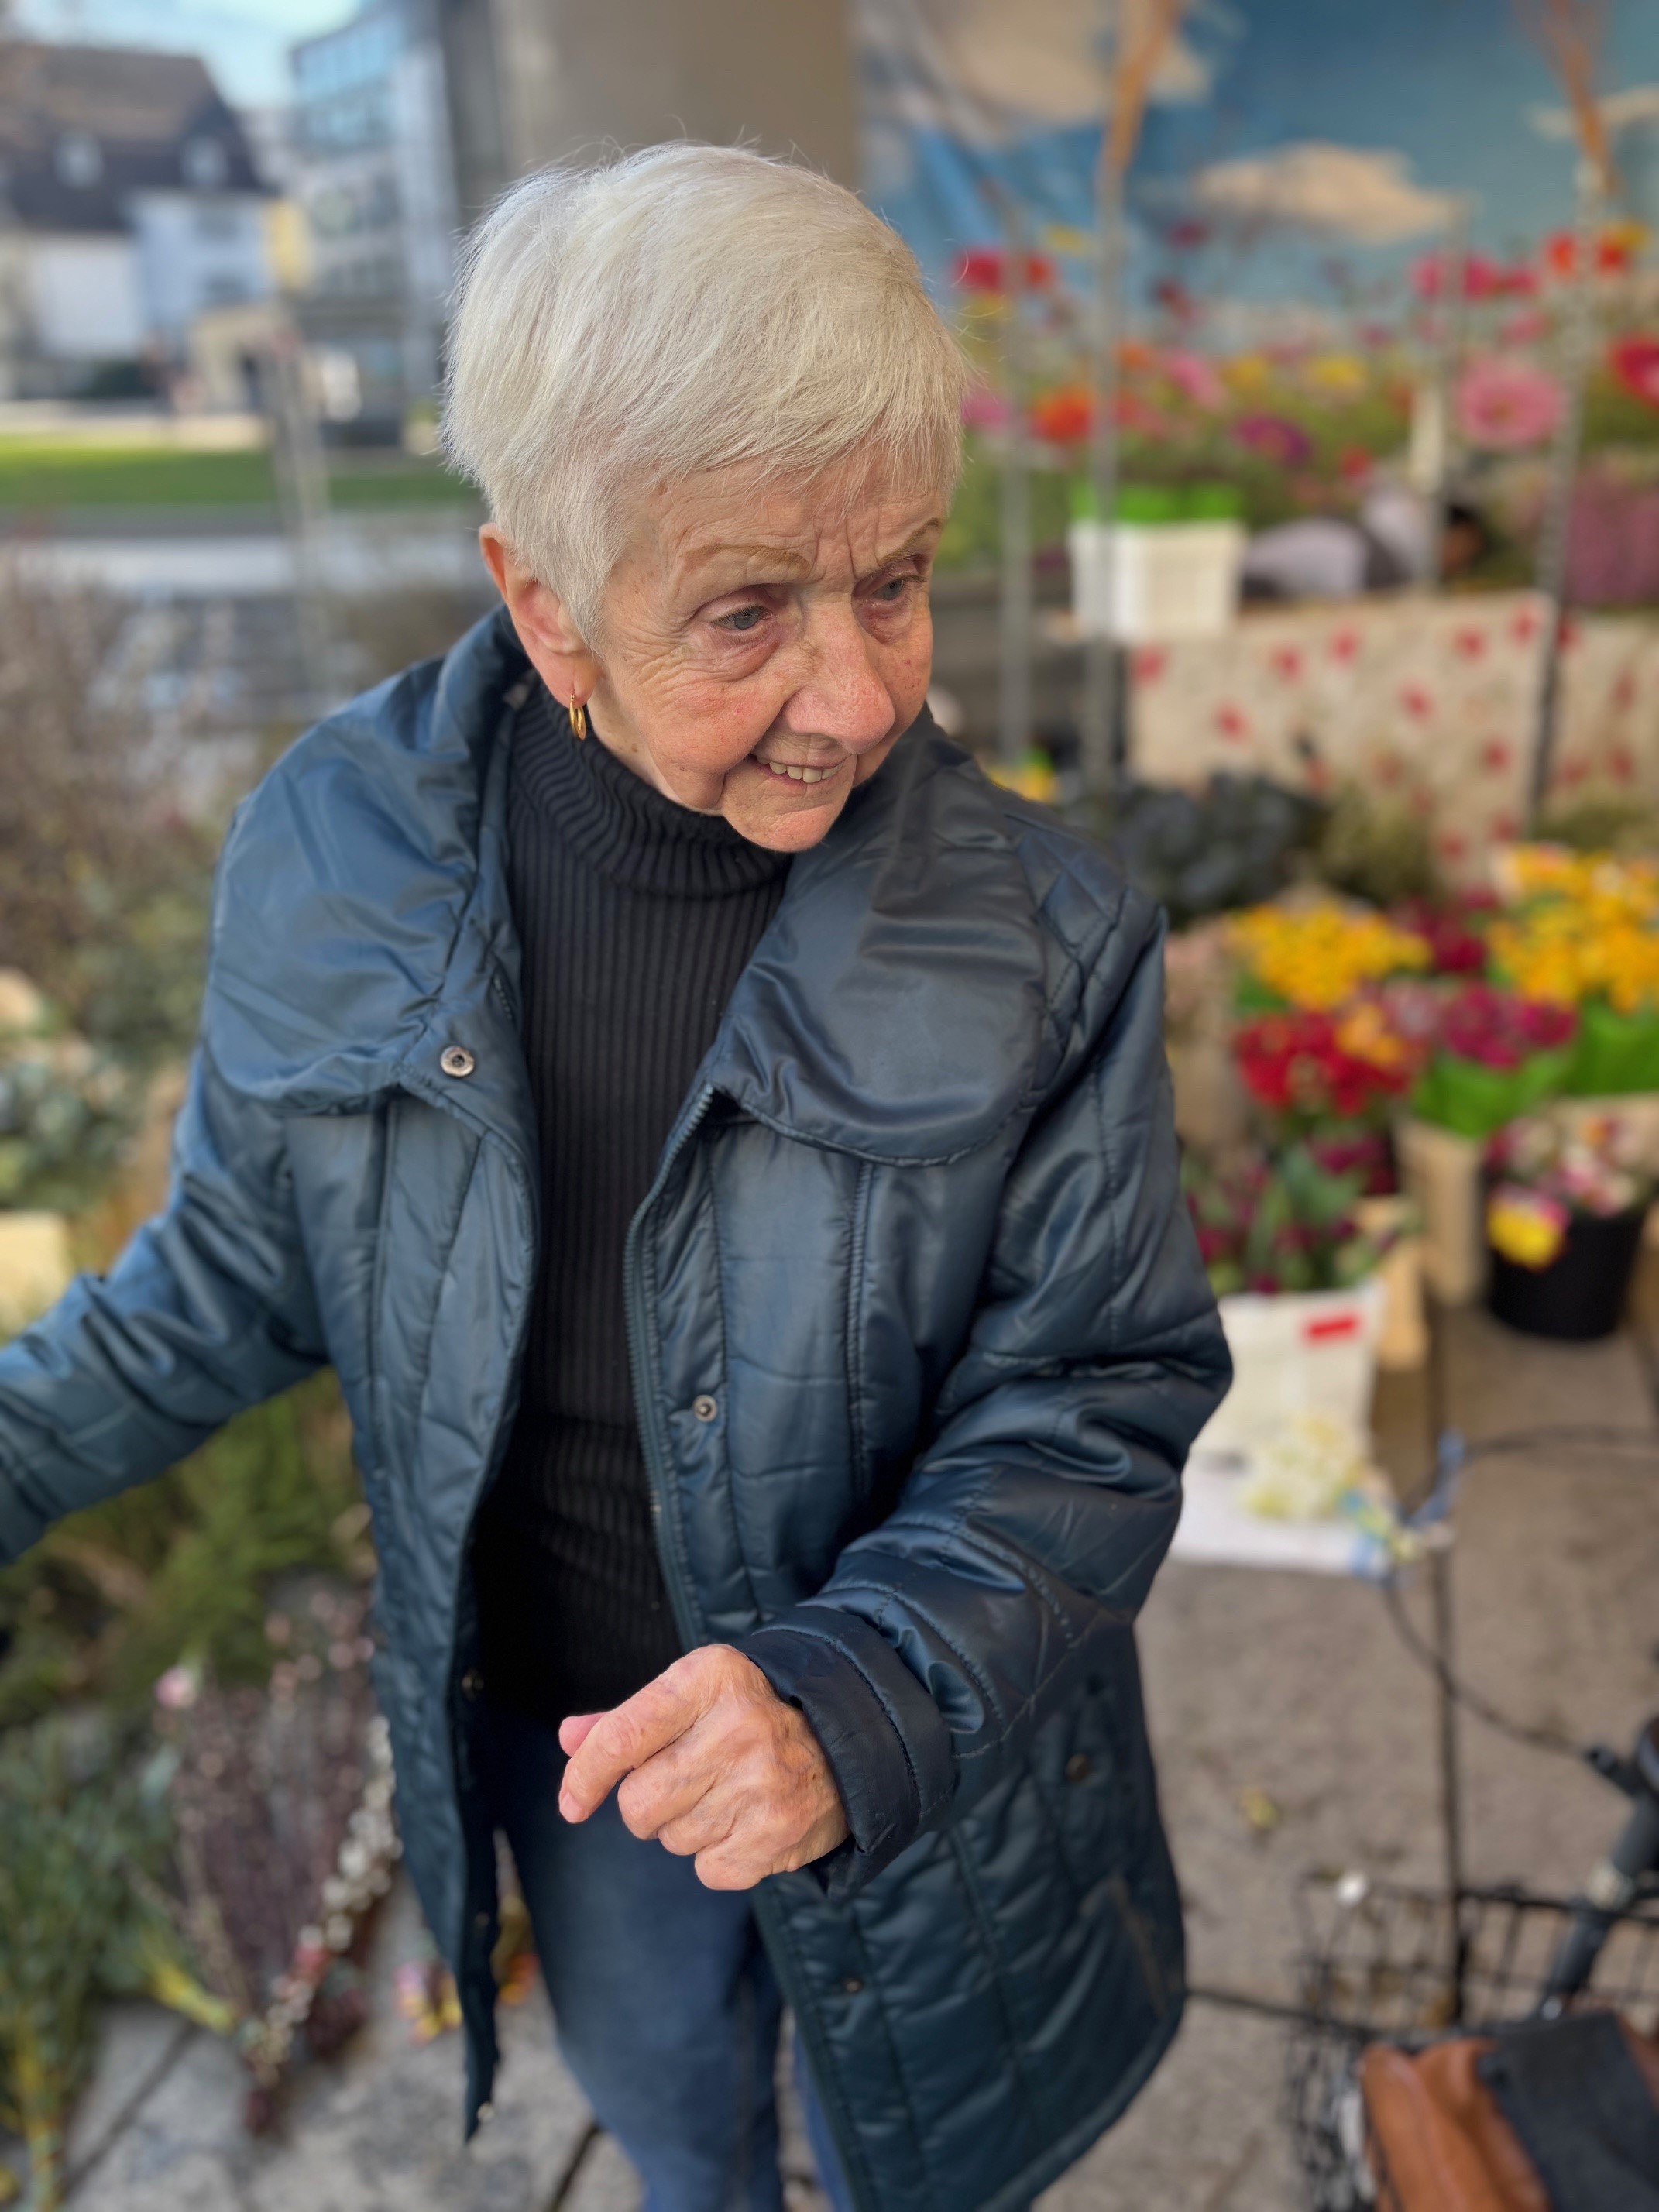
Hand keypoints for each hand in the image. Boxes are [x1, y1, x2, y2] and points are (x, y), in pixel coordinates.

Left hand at [557, 1645, 849, 1888]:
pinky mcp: (780, 1832)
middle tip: (682, 1786)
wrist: (846, 1736)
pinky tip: (746, 1823)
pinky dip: (719, 1857)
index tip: (573, 1804)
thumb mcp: (694, 1695)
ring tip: (728, 1796)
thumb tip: (569, 1739)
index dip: (585, 1776)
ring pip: (672, 1839)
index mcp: (709, 1679)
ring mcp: (763, 1782)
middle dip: (647, 1807)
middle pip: (639, 1804)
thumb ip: (628, 1719)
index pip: (622, 1737)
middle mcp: (738, 1726)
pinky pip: (709, 1870)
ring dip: (687, 1828)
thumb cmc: (749, 1714)